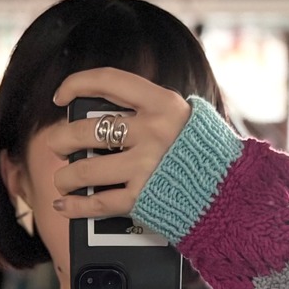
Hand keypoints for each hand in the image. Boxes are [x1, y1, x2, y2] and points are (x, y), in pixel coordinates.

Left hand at [47, 67, 191, 220]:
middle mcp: (152, 131)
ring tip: (62, 180)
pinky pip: (98, 203)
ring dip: (65, 177)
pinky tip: (64, 205)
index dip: (76, 85)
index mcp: (161, 102)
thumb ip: (149, 110)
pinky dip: (76, 207)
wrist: (232, 191)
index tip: (61, 97)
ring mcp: (146, 166)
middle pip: (87, 132)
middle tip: (56, 146)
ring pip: (86, 171)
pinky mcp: (144, 198)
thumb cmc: (204, 154)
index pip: (108, 81)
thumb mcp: (182, 117)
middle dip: (61, 140)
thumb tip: (104, 114)